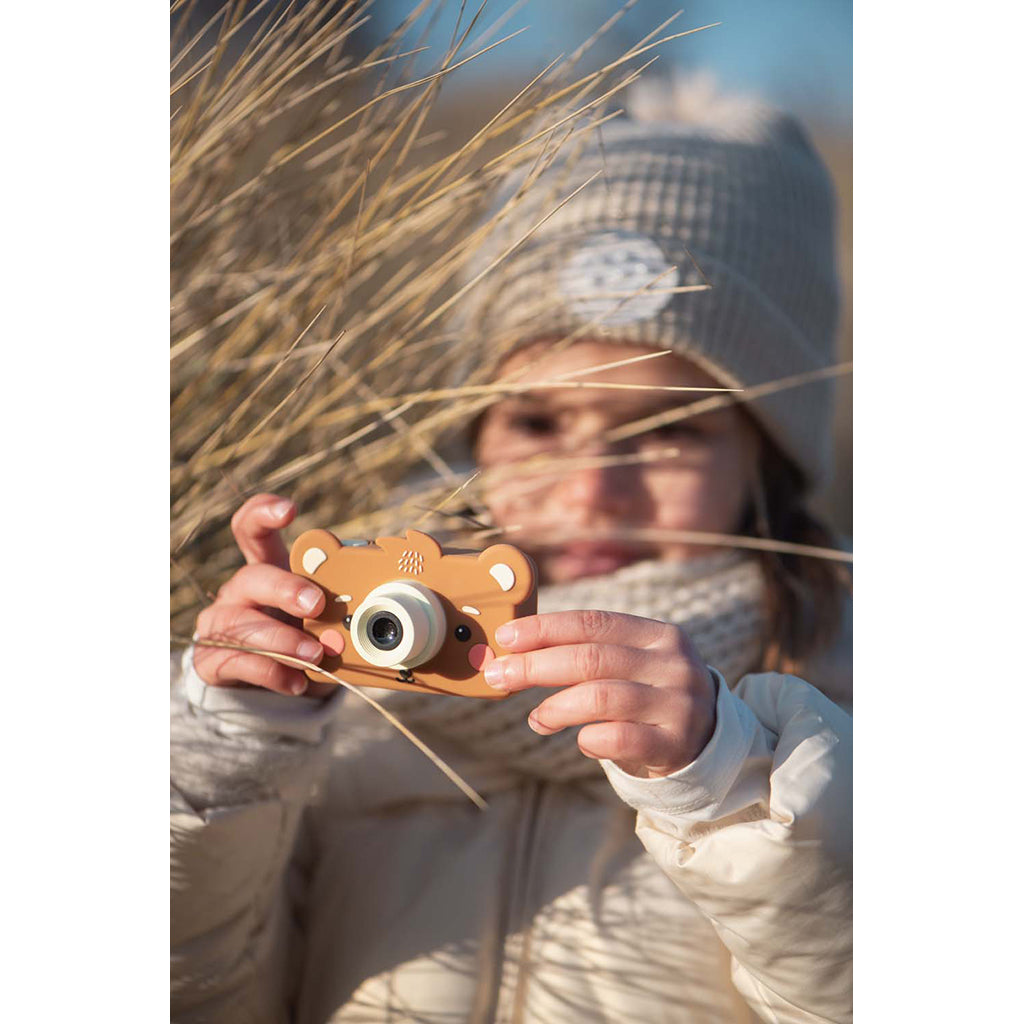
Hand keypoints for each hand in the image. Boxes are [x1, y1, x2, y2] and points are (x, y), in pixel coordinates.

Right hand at [193, 493, 332, 697]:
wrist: (270, 676)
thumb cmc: (300, 632)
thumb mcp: (319, 615)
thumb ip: (337, 610)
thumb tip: (367, 614)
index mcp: (265, 568)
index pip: (251, 529)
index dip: (263, 513)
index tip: (289, 511)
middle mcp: (239, 591)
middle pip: (252, 577)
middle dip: (285, 589)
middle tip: (316, 604)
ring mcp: (221, 624)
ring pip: (243, 625)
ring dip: (283, 640)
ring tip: (315, 654)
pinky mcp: (213, 659)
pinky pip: (239, 662)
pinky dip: (272, 672)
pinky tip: (297, 681)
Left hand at [483, 610, 716, 776]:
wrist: (705, 743)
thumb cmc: (647, 697)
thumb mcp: (629, 665)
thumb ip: (584, 653)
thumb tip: (511, 652)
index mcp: (658, 634)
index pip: (593, 623)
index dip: (544, 629)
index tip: (505, 638)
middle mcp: (672, 664)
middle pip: (591, 658)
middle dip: (535, 666)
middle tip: (500, 676)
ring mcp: (678, 704)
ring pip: (601, 698)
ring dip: (556, 707)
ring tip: (537, 719)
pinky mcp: (676, 744)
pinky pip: (620, 738)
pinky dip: (590, 739)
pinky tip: (581, 740)